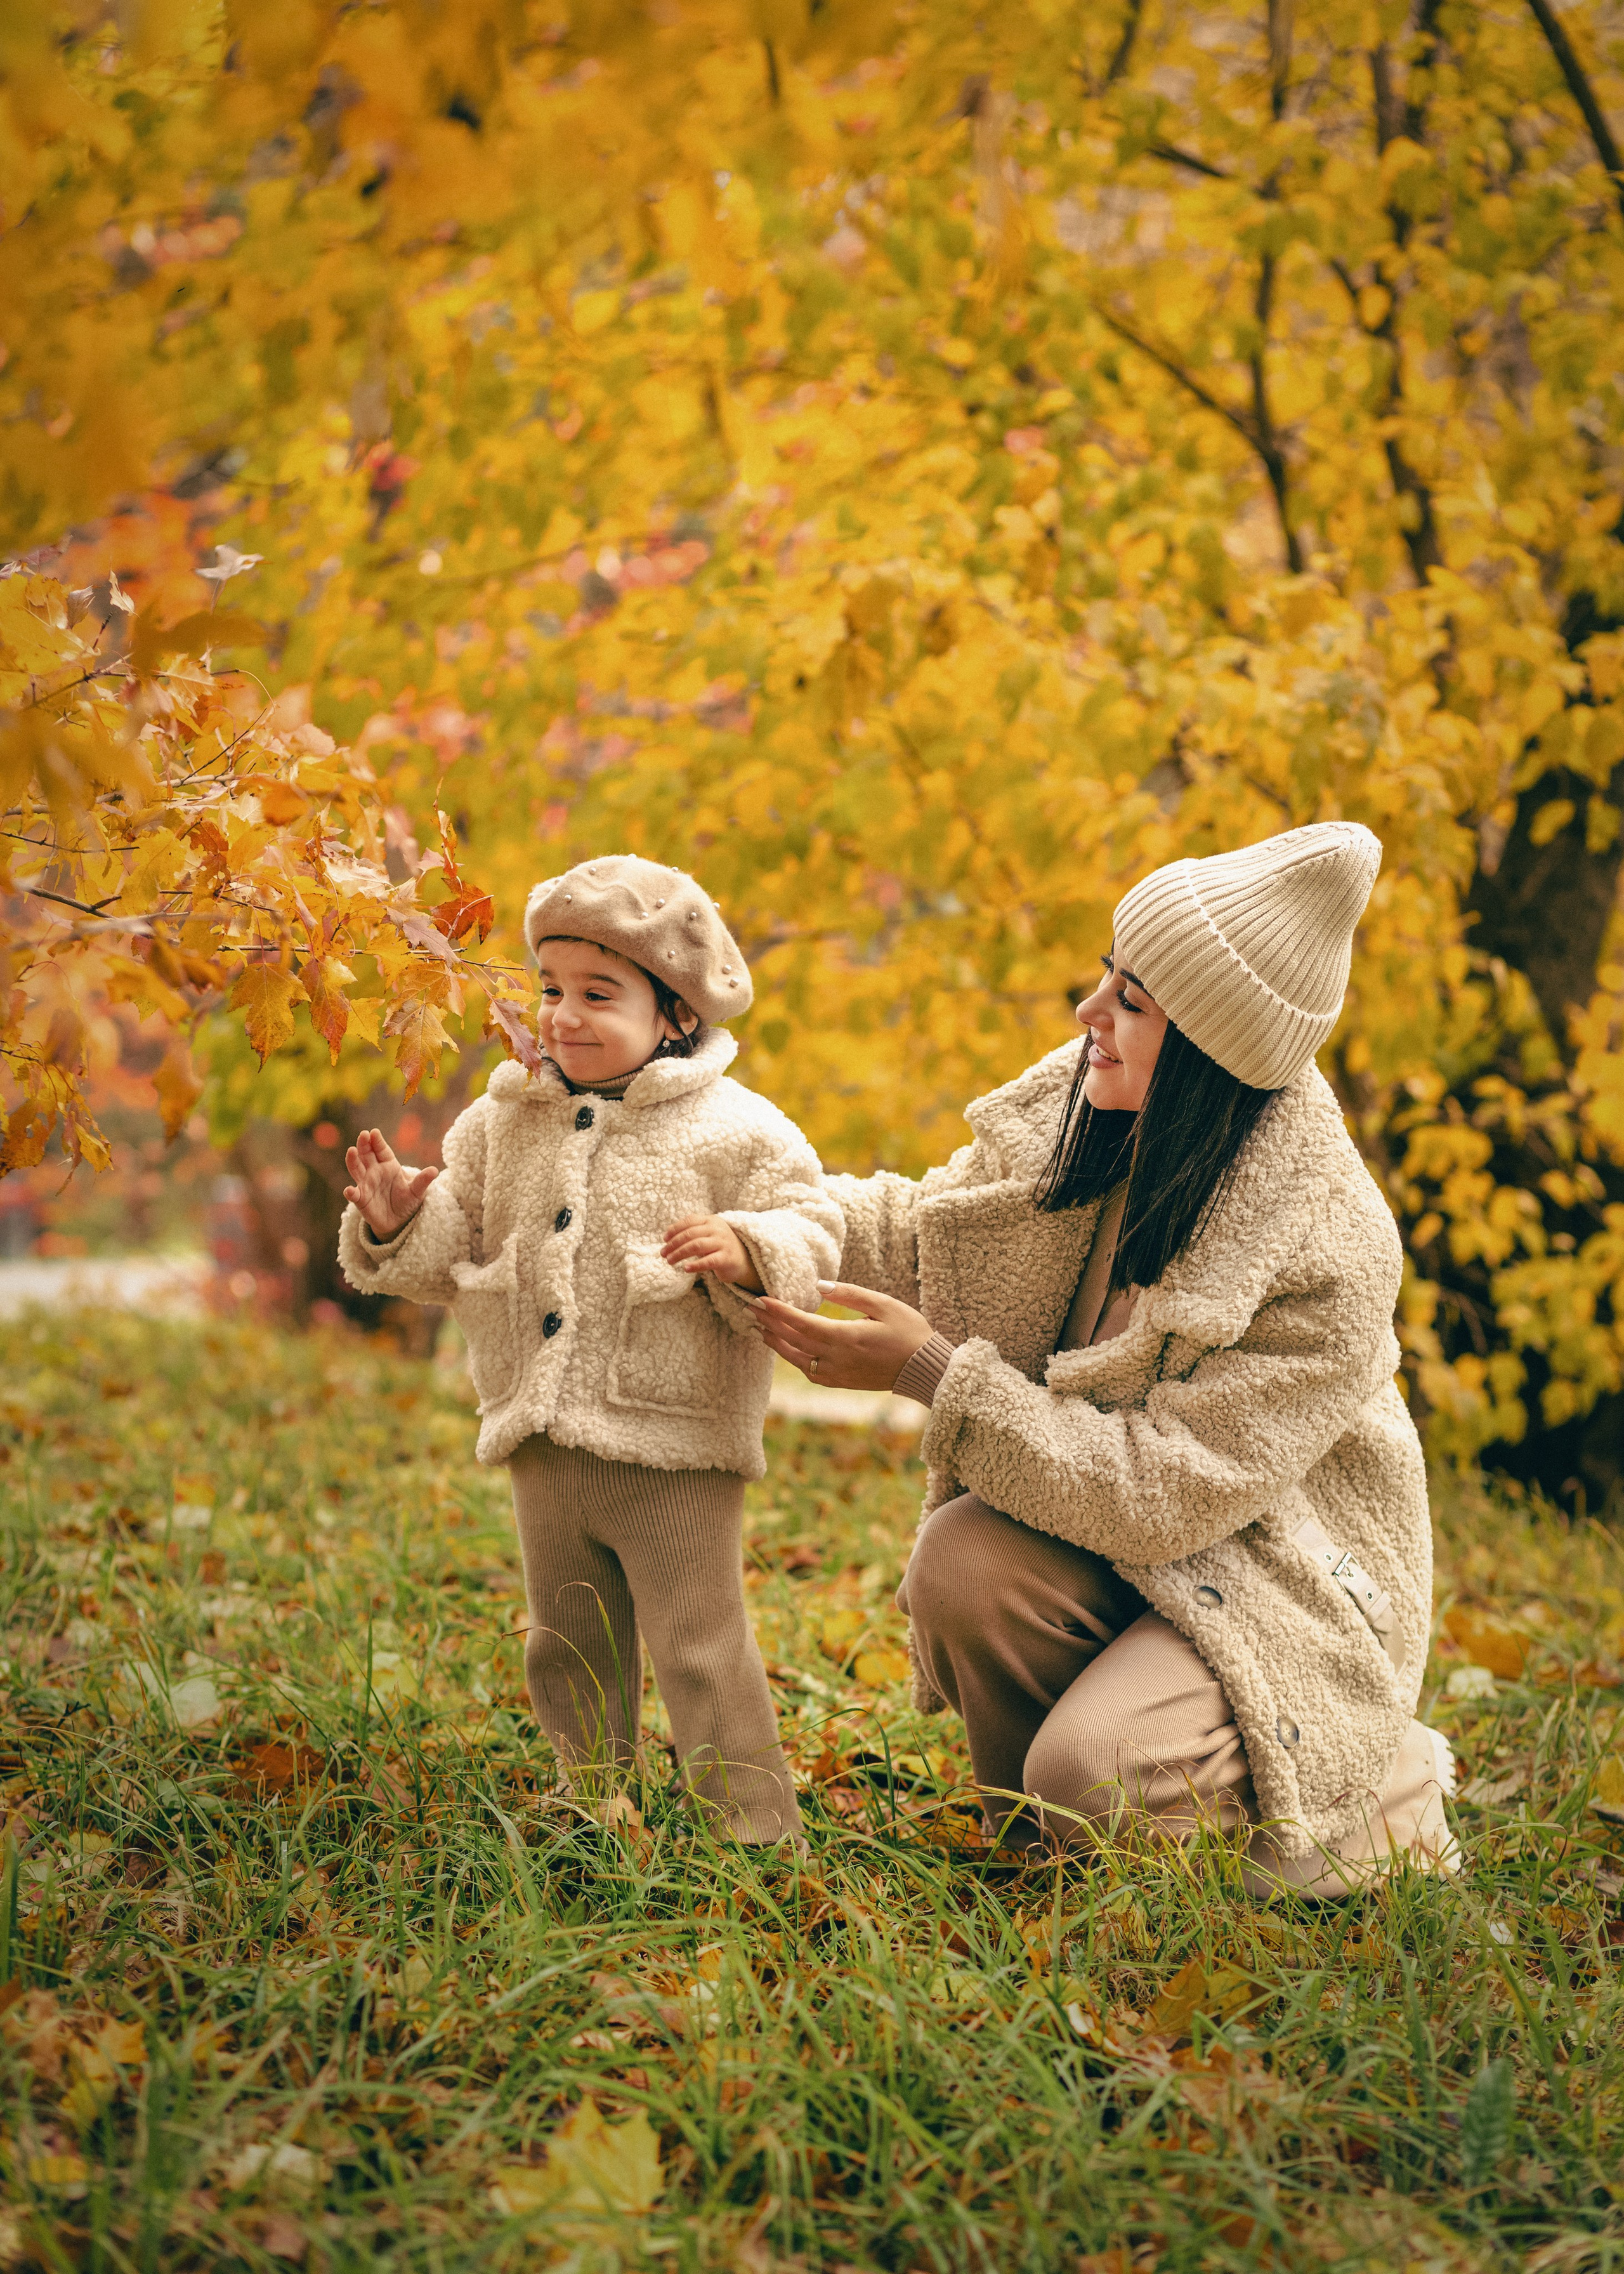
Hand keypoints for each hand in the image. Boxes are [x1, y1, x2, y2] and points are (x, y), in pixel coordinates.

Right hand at [343, 1127, 437, 1240]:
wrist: (399, 1220)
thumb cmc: (407, 1201)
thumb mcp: (417, 1191)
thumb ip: (423, 1181)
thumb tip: (435, 1170)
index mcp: (389, 1165)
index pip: (382, 1150)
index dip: (377, 1141)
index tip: (373, 1132)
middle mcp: (375, 1171)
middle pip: (367, 1155)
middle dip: (364, 1145)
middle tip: (363, 1135)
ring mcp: (366, 1184)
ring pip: (357, 1170)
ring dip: (353, 1161)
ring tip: (351, 1151)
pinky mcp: (361, 1200)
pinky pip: (355, 1195)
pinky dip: (351, 1192)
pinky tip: (349, 1190)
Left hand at [662, 1214, 763, 1292]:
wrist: (743, 1259)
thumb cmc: (719, 1246)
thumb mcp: (707, 1234)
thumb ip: (691, 1231)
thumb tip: (668, 1233)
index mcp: (711, 1220)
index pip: (690, 1221)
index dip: (675, 1229)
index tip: (664, 1239)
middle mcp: (718, 1229)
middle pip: (690, 1234)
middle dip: (674, 1244)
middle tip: (663, 1253)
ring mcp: (723, 1243)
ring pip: (696, 1246)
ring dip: (680, 1253)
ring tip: (670, 1261)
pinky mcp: (726, 1258)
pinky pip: (708, 1261)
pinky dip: (695, 1265)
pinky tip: (686, 1268)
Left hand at [751, 1280, 934, 1391]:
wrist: (924, 1369)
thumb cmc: (909, 1331)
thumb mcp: (883, 1304)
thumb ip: (849, 1294)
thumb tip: (818, 1285)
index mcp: (846, 1338)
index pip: (802, 1323)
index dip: (779, 1311)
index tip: (761, 1299)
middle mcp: (836, 1359)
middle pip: (793, 1341)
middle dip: (770, 1324)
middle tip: (751, 1308)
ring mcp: (837, 1374)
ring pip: (796, 1359)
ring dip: (776, 1343)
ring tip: (760, 1328)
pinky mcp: (840, 1382)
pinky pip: (808, 1371)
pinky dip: (792, 1358)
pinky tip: (786, 1348)